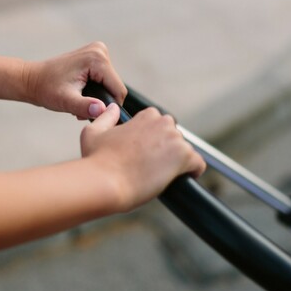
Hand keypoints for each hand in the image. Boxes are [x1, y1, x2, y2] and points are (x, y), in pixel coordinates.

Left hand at [24, 42, 126, 118]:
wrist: (32, 79)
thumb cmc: (46, 89)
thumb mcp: (65, 101)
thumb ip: (84, 106)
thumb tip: (102, 110)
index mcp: (97, 59)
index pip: (118, 90)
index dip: (108, 107)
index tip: (89, 113)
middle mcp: (100, 50)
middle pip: (114, 87)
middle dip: (101, 101)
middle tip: (80, 108)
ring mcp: (98, 51)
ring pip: (110, 84)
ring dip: (97, 97)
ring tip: (78, 101)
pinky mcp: (95, 56)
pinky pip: (104, 79)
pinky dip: (94, 89)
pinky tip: (80, 93)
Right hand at [80, 104, 205, 211]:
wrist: (106, 182)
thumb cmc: (97, 160)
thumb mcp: (93, 132)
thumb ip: (105, 117)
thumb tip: (112, 108)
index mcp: (146, 117)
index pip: (159, 123)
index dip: (153, 139)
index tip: (146, 151)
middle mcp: (164, 124)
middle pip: (173, 136)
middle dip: (166, 149)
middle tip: (151, 166)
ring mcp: (176, 140)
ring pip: (184, 151)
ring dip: (176, 162)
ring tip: (160, 176)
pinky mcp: (185, 157)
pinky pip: (198, 165)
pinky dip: (193, 172)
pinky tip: (182, 178)